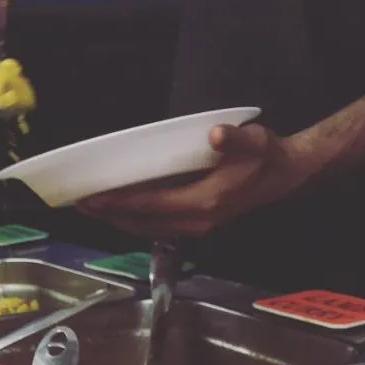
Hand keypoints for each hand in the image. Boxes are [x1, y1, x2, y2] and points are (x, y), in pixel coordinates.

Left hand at [77, 123, 315, 236]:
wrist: (286, 177)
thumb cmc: (267, 157)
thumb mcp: (255, 141)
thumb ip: (235, 139)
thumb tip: (215, 135)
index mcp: (203, 203)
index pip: (151, 205)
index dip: (121, 202)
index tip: (94, 197)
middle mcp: (194, 222)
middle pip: (141, 223)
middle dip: (109, 214)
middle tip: (79, 204)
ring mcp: (194, 226)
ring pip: (146, 228)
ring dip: (117, 219)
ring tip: (90, 209)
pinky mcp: (194, 224)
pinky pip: (155, 226)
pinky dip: (133, 219)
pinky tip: (118, 210)